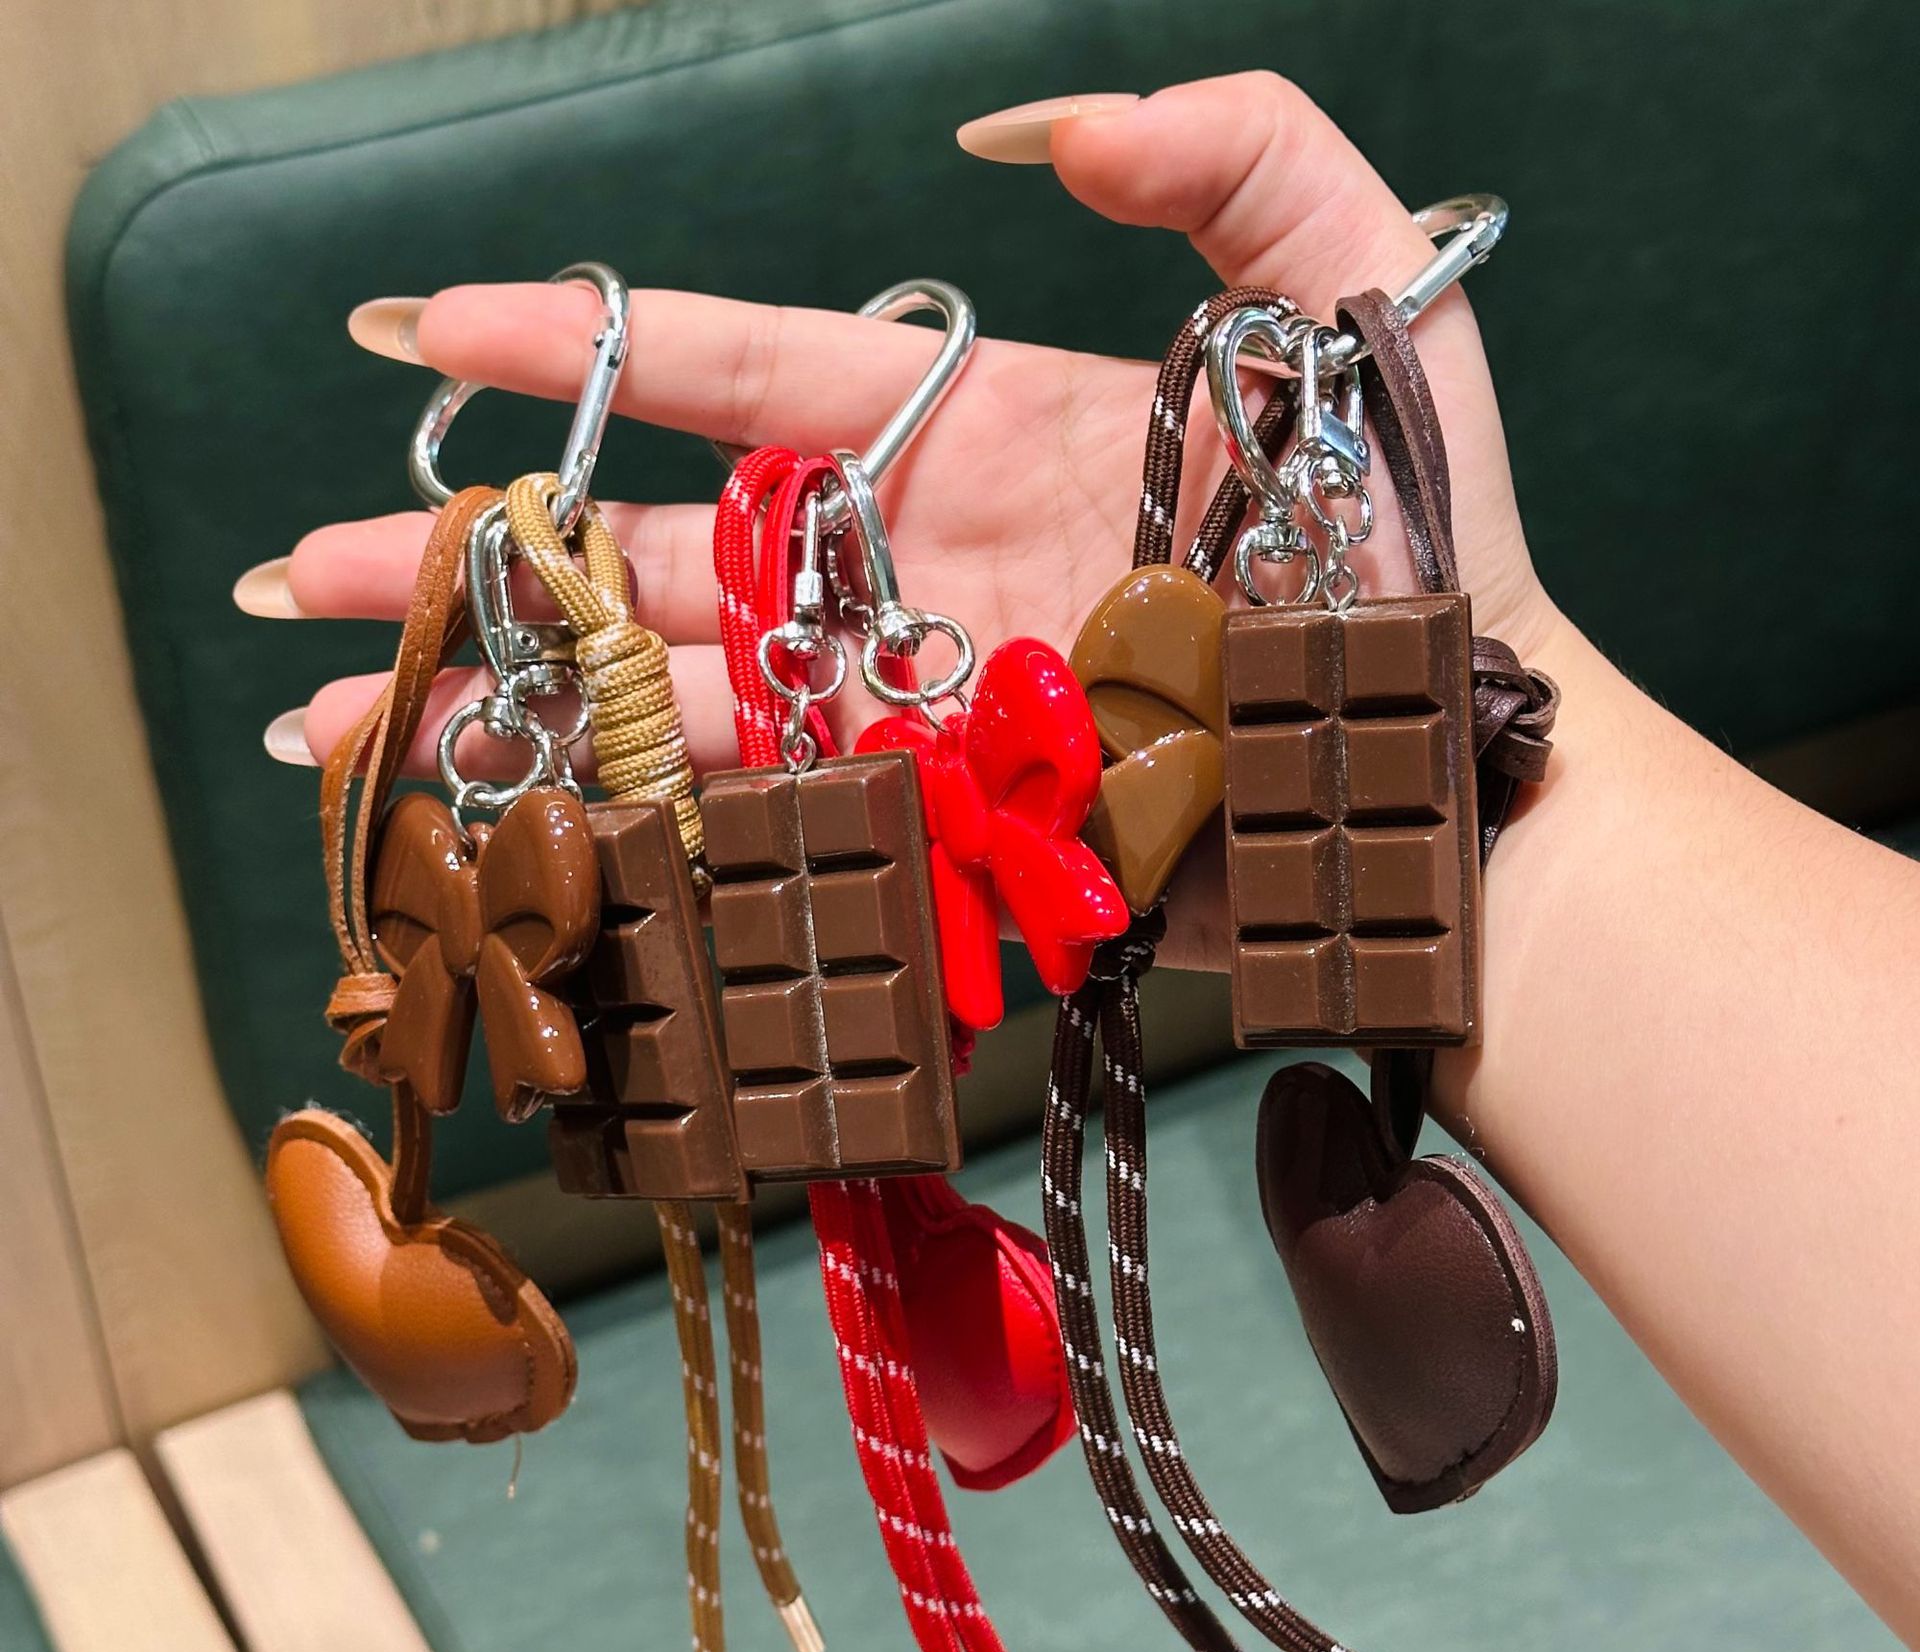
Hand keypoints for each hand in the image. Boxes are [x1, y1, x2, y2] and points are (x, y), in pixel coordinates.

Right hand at [250, 72, 1575, 963]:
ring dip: (502, 711)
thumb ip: (1220, 151)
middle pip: (650, 553)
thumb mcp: (1354, 276)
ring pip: (669, 699)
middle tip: (297, 573)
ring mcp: (911, 706)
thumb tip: (1029, 133)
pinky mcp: (936, 823)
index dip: (581, 348)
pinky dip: (632, 820)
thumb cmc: (1419, 524)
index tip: (428, 326)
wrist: (1453, 746)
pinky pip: (762, 815)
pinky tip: (503, 825)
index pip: (739, 374)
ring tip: (337, 731)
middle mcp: (909, 569)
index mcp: (973, 430)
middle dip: (471, 559)